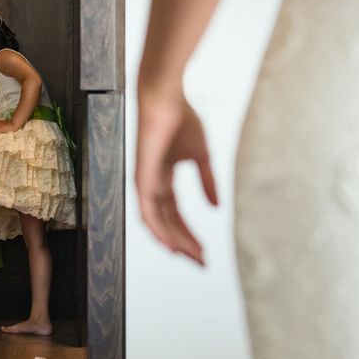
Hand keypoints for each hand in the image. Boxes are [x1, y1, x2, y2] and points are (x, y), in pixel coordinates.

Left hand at [135, 92, 217, 265]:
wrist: (166, 97)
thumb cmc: (182, 119)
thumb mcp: (201, 157)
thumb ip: (207, 182)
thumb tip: (217, 208)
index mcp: (164, 179)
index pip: (176, 214)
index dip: (189, 234)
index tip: (205, 251)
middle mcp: (152, 185)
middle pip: (167, 223)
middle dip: (184, 243)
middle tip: (201, 261)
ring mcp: (145, 183)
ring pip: (157, 223)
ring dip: (174, 242)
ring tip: (191, 257)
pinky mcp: (141, 179)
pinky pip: (146, 212)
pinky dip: (158, 231)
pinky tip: (170, 246)